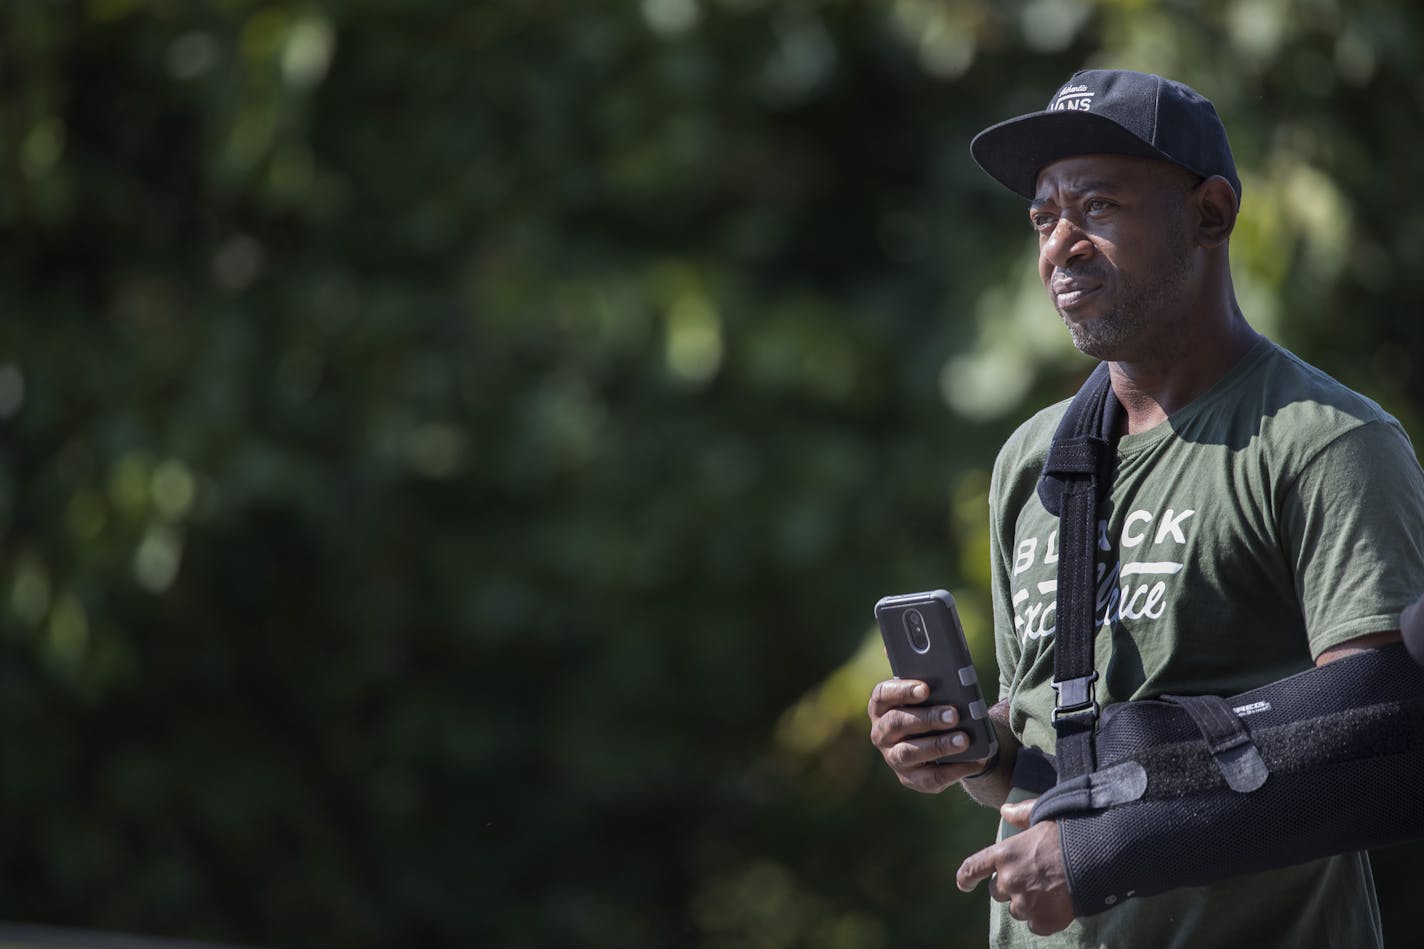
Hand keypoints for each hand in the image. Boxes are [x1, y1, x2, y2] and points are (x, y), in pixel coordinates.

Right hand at [867, 678, 991, 793]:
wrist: (947, 740)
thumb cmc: (936, 706)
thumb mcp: (930, 690)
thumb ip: (924, 671)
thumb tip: (910, 644)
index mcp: (881, 706)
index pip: (883, 695)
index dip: (902, 691)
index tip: (925, 689)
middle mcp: (882, 733)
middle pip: (897, 724)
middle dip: (927, 718)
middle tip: (954, 714)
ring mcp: (894, 758)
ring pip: (910, 752)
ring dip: (938, 745)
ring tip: (964, 739)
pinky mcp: (912, 779)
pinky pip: (930, 778)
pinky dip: (954, 769)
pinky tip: (974, 760)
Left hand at [956, 800, 1074, 934]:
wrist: (1097, 857)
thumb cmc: (1068, 833)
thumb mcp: (1042, 815)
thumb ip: (1020, 814)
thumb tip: (1004, 810)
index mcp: (1004, 854)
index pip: (973, 868)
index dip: (966, 877)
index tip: (964, 884)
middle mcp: (1008, 880)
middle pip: (996, 892)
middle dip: (1009, 887)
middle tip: (1031, 878)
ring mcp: (1025, 903)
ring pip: (1017, 910)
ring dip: (1028, 903)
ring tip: (1049, 889)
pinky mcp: (1042, 921)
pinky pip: (1035, 925)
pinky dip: (1043, 918)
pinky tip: (1057, 904)